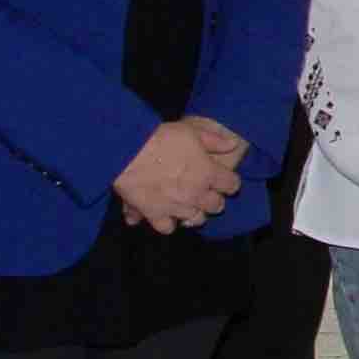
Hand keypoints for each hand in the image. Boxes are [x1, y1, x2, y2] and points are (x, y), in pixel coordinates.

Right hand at [111, 119, 242, 232]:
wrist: (127, 151)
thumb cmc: (160, 137)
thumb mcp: (190, 130)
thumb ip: (214, 140)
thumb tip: (232, 144)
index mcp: (208, 173)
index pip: (232, 185)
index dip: (229, 181)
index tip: (224, 179)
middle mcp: (196, 194)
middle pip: (216, 205)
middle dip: (214, 199)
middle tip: (206, 191)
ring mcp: (176, 206)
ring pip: (196, 219)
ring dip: (194, 212)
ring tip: (187, 203)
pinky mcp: (154, 214)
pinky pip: (168, 227)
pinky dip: (167, 222)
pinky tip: (165, 213)